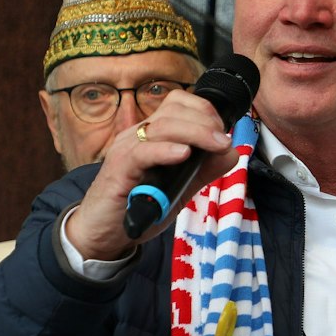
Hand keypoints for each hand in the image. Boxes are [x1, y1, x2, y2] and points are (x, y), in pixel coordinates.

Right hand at [62, 90, 234, 259]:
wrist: (104, 232)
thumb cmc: (140, 205)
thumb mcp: (180, 185)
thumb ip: (203, 168)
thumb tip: (231, 152)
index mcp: (152, 134)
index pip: (179, 103)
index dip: (206, 112)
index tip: (223, 133)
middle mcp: (138, 135)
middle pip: (173, 110)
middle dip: (206, 122)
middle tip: (223, 141)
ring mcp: (126, 149)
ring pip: (162, 127)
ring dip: (196, 133)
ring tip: (216, 145)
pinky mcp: (118, 170)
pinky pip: (142, 152)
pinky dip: (165, 151)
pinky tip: (183, 154)